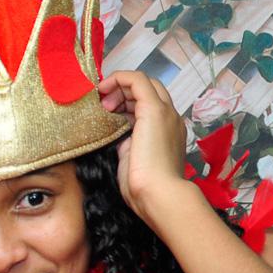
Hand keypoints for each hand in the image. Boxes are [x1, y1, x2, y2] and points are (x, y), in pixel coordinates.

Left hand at [98, 71, 191, 225]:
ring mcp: (165, 112)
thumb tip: (121, 138)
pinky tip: (104, 87)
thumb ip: (129, 145)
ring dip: (119, 87)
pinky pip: (137, 80)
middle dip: (123, 92)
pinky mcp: (154, 109)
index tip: (108, 111)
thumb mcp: (133, 160)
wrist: (159, 194)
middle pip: (148, 90)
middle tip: (104, 106)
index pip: (150, 105)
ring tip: (102, 101)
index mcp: (168, 131)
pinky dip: (119, 77)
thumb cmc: (145, 186)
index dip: (127, 102)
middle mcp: (170, 118)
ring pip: (143, 83)